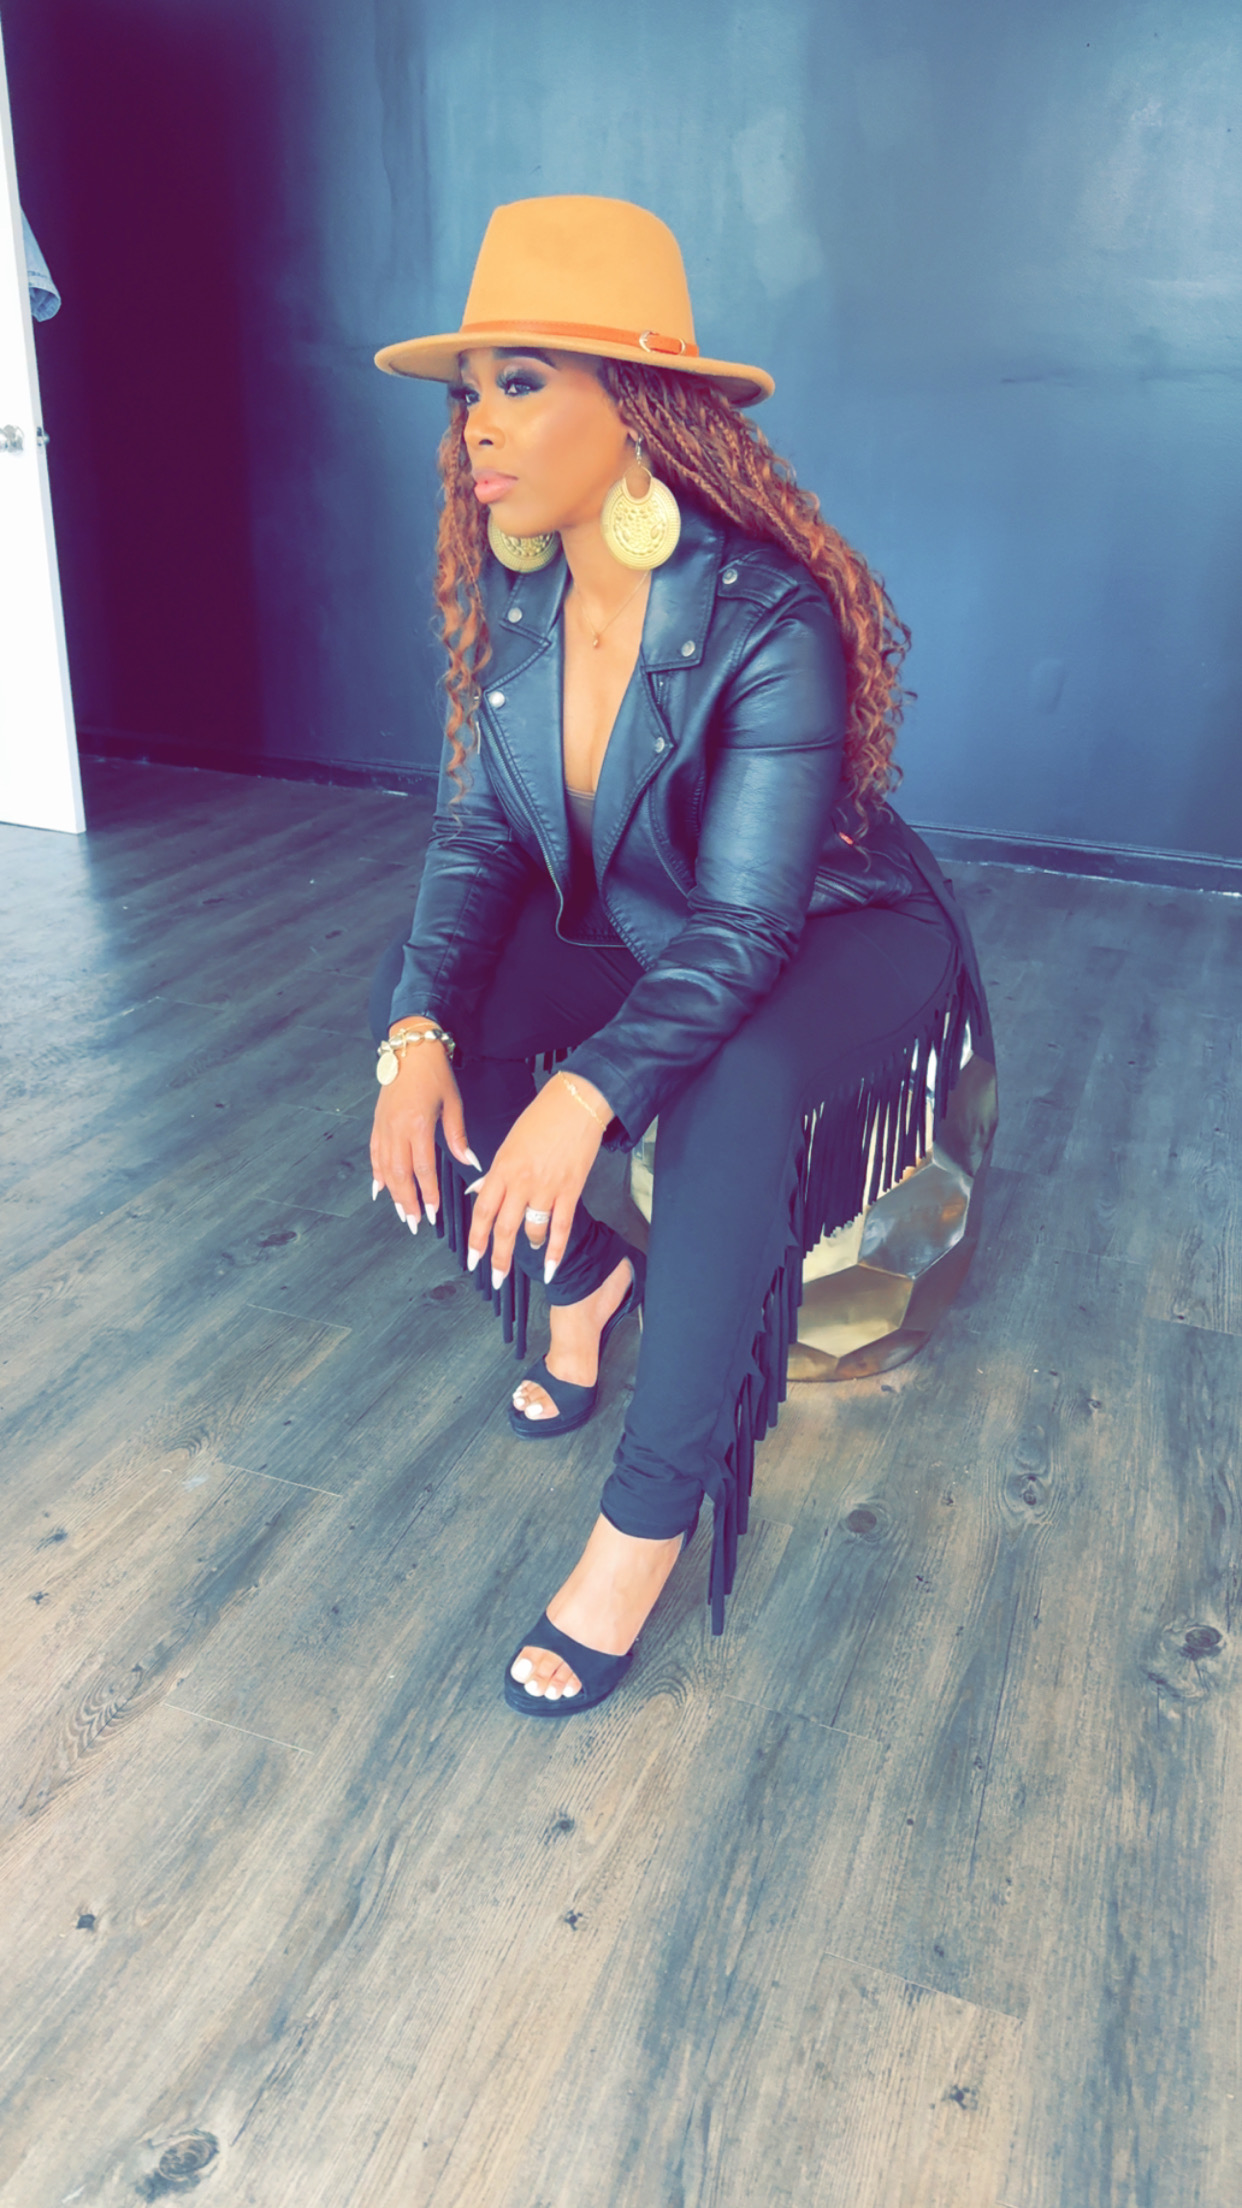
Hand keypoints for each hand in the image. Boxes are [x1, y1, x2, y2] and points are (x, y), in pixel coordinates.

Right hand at [369, 1030, 475, 1230]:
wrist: (410, 1048)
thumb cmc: (434, 1073)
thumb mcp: (452, 1102)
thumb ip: (458, 1136)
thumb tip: (470, 1162)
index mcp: (418, 1124)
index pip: (423, 1168)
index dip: (427, 1193)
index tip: (433, 1212)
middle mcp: (397, 1128)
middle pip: (399, 1174)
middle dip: (407, 1201)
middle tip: (414, 1222)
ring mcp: (383, 1126)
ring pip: (385, 1167)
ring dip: (392, 1193)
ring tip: (401, 1212)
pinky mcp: (377, 1122)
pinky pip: (374, 1153)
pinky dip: (377, 1173)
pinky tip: (380, 1189)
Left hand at [466, 1073, 610, 1286]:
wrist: (576, 1103)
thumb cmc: (541, 1118)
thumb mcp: (508, 1144)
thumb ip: (494, 1173)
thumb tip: (477, 1193)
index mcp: (502, 1168)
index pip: (483, 1212)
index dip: (476, 1240)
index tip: (472, 1259)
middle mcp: (521, 1182)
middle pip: (504, 1228)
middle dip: (498, 1258)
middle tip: (495, 1278)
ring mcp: (547, 1188)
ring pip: (532, 1230)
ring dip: (530, 1246)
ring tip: (529, 1249)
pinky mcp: (570, 1190)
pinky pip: (561, 1228)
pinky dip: (555, 1251)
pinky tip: (550, 1267)